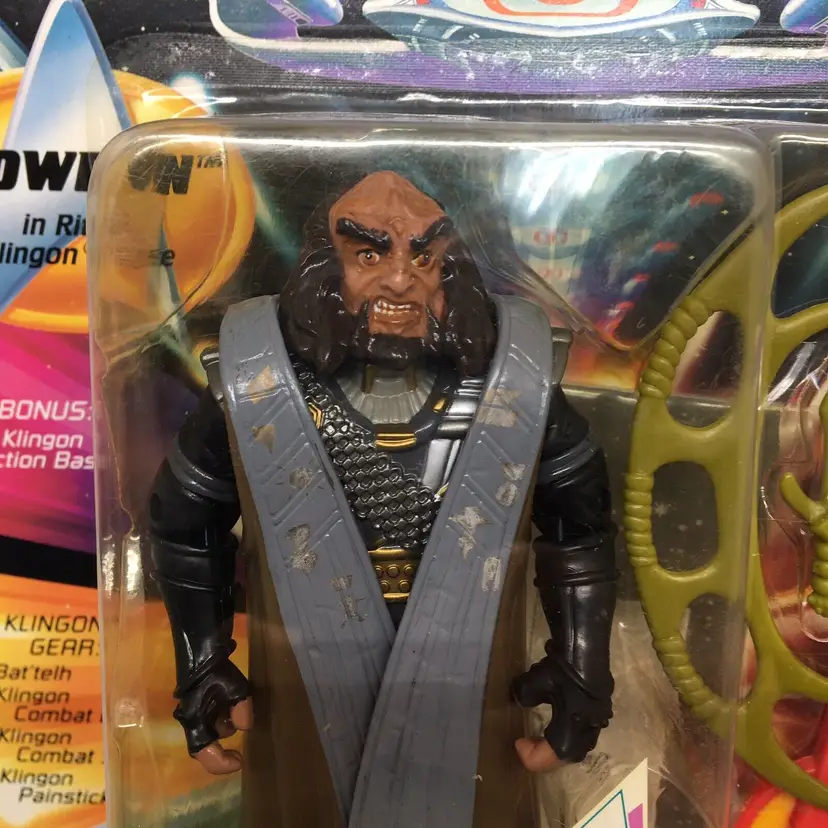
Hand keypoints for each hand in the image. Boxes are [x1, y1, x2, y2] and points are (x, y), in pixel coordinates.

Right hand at [174, 659, 251, 774]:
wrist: (200, 646)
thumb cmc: (215, 670)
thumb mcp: (234, 688)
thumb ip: (241, 710)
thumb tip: (244, 728)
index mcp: (194, 720)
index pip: (203, 752)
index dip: (220, 763)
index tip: (239, 762)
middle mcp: (191, 718)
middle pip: (208, 740)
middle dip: (226, 739)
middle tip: (244, 739)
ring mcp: (194, 708)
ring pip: (212, 726)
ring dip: (227, 724)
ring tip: (242, 710)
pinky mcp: (199, 699)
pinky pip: (212, 715)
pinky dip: (225, 714)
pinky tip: (235, 703)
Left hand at [512, 654, 610, 765]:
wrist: (588, 643)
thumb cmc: (561, 667)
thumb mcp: (533, 682)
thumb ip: (523, 697)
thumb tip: (521, 700)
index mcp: (575, 727)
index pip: (553, 755)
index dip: (533, 756)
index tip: (517, 743)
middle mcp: (591, 726)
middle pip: (569, 753)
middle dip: (548, 755)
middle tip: (529, 745)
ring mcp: (599, 715)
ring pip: (580, 741)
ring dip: (559, 743)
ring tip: (542, 735)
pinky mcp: (601, 702)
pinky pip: (585, 726)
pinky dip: (568, 729)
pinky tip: (559, 716)